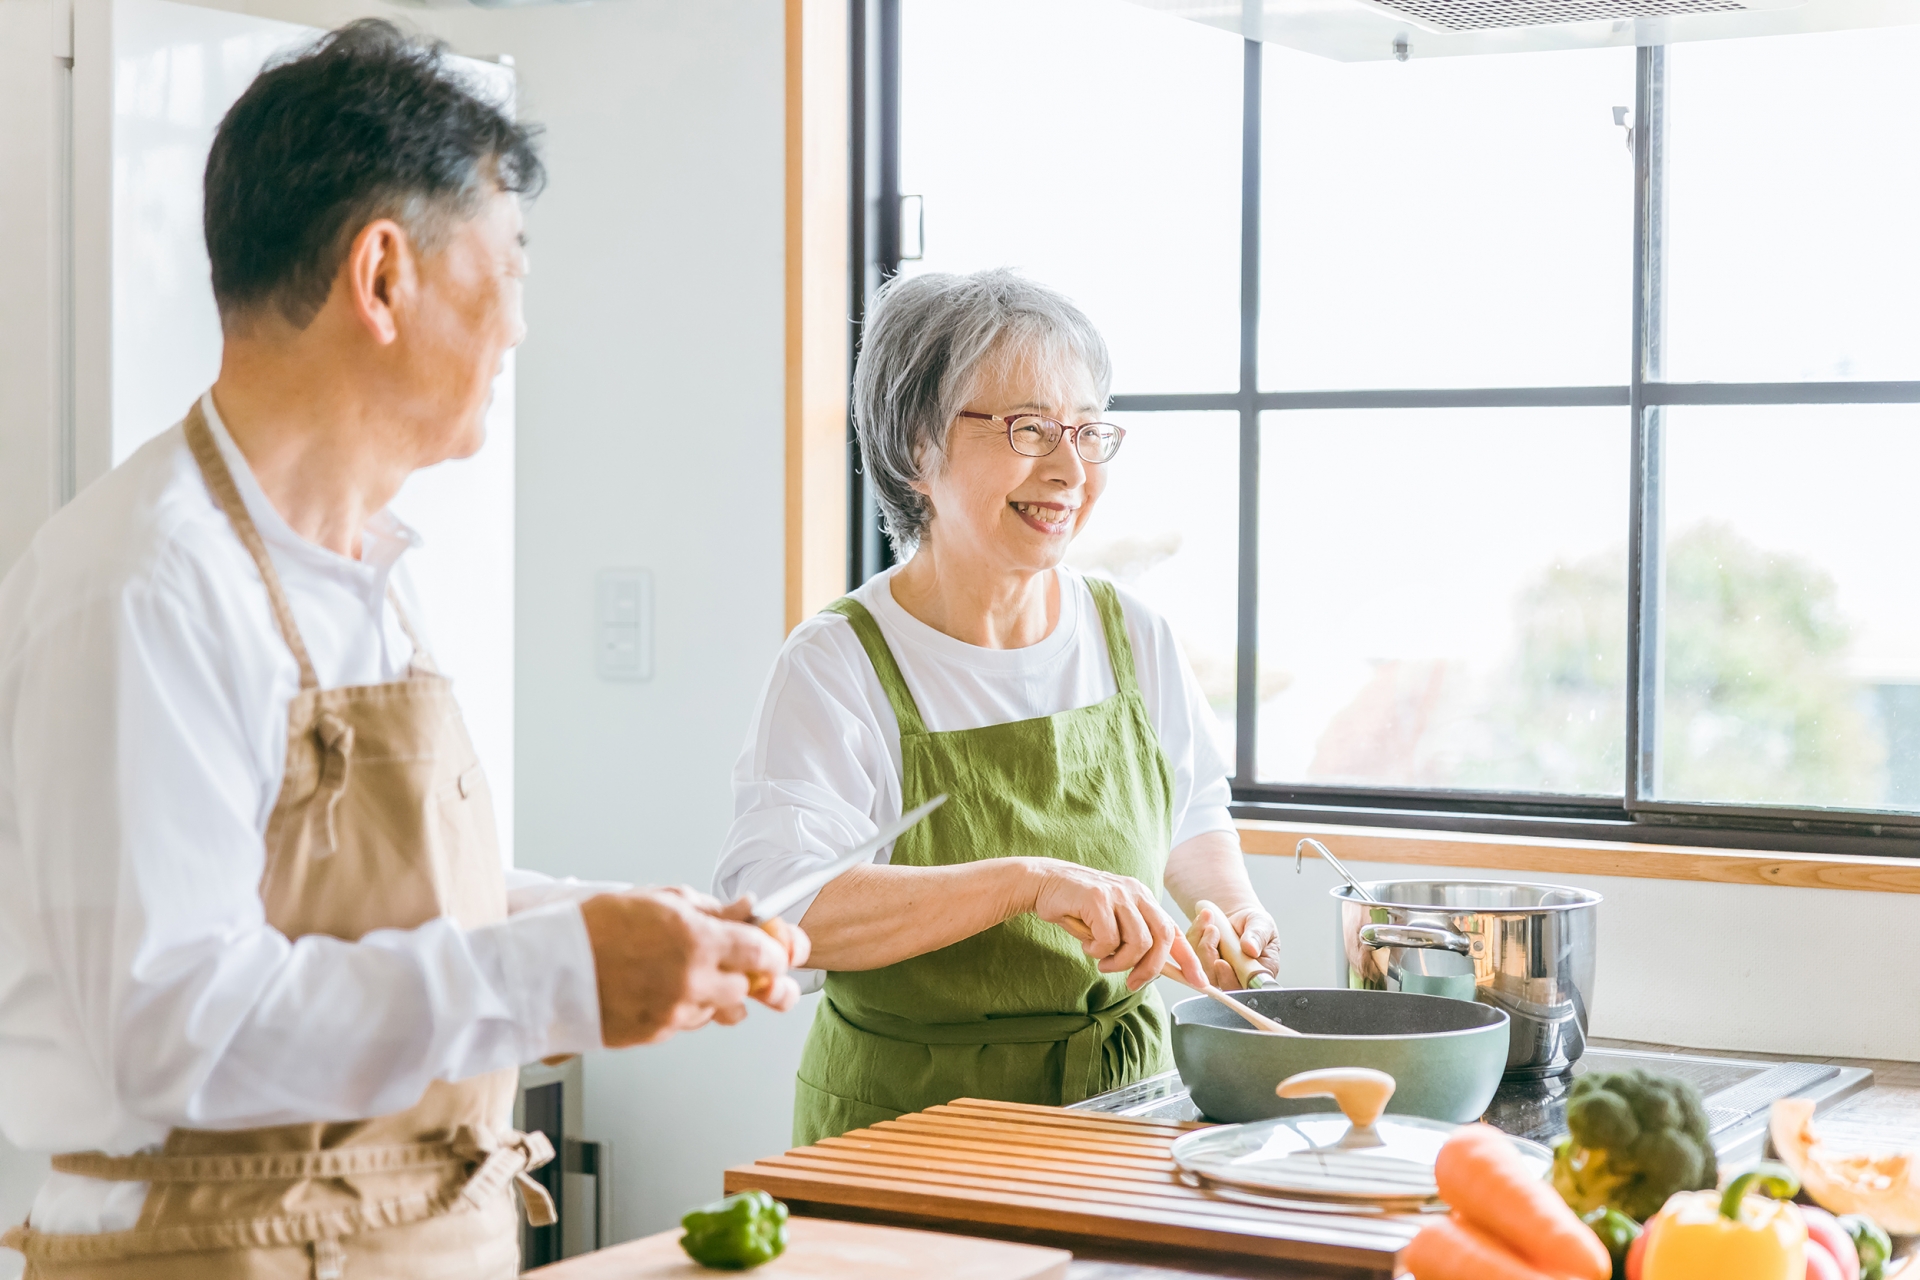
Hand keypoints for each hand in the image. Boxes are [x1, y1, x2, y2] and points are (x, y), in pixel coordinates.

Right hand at [580, 888, 804, 1047]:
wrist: (543, 971)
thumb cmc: (593, 928)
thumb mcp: (658, 901)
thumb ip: (709, 909)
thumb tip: (746, 909)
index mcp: (697, 941)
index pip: (765, 954)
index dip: (774, 954)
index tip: (771, 951)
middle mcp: (692, 981)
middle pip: (748, 987)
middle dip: (743, 974)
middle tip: (723, 958)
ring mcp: (674, 1013)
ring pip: (718, 1009)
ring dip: (712, 992)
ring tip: (677, 971)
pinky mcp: (655, 1035)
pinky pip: (686, 1022)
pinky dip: (682, 1007)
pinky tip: (656, 987)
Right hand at [1025, 860, 1208, 992]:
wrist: (1044, 884)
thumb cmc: (1078, 909)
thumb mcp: (1112, 923)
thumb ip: (1132, 939)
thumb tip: (1155, 970)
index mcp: (1143, 898)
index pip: (1173, 930)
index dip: (1188, 958)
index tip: (1199, 981)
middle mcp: (1136, 893)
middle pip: (1161, 938)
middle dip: (1150, 968)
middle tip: (1132, 982)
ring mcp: (1118, 894)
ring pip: (1138, 942)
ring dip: (1119, 961)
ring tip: (1102, 961)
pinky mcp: (1098, 898)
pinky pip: (1109, 939)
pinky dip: (1098, 951)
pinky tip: (1087, 944)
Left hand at [1185, 900, 1280, 990]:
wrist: (1238, 917)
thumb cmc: (1254, 923)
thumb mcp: (1262, 924)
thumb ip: (1258, 936)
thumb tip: (1251, 949)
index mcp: (1256, 975)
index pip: (1241, 988)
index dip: (1228, 979)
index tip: (1220, 962)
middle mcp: (1235, 979)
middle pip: (1215, 981)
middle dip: (1208, 954)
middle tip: (1212, 930)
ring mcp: (1216, 974)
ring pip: (1199, 968)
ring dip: (1200, 941)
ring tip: (1210, 923)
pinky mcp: (1200, 965)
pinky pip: (1189, 956)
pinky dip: (1194, 936)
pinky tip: (1203, 922)